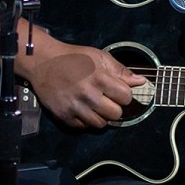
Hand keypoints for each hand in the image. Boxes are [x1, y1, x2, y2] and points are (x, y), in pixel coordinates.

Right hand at [22, 38, 144, 129]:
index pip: (126, 97)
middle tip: (106, 99)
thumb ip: (120, 71)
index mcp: (99, 78)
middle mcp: (88, 95)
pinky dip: (85, 121)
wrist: (43, 62)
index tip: (117, 91)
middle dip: (114, 107)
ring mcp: (75, 107)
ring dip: (101, 116)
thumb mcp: (99, 57)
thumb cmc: (73, 58)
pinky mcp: (63, 115)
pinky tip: (82, 109)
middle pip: (116, 114)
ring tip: (95, 106)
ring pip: (100, 124)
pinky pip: (83, 127)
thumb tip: (140, 81)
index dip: (124, 94)